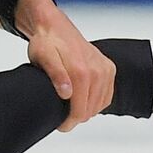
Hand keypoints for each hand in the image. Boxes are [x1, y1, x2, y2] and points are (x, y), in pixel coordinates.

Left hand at [21, 0, 115, 131]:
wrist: (54, 26)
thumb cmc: (46, 42)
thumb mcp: (43, 57)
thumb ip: (55, 75)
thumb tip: (67, 93)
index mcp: (82, 71)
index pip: (80, 110)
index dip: (69, 122)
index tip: (60, 125)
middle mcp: (98, 71)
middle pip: (91, 110)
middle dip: (76, 116)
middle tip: (62, 116)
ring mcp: (105, 69)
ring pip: (100, 104)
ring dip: (87, 109)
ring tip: (71, 107)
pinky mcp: (109, 68)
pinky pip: (107, 94)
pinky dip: (97, 101)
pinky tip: (85, 100)